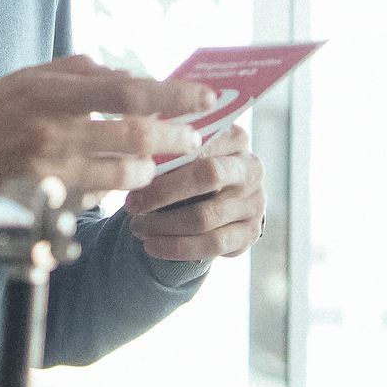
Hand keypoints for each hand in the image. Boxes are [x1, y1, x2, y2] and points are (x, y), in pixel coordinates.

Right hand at [0, 55, 214, 201]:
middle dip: (175, 140)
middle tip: (193, 140)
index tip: (206, 98)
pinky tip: (103, 187)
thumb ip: (74, 74)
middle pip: (137, 138)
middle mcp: (51, 133)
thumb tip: (124, 74)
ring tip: (148, 167)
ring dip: (145, 173)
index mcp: (50, 93)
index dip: (175, 96)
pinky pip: (92, 203)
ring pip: (123, 178)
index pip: (131, 92)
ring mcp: (45, 174)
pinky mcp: (39, 206)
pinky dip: (106, 194)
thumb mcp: (21, 80)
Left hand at [122, 122, 264, 261]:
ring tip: (136, 227)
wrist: (217, 198)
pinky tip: (152, 246)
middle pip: (208, 177)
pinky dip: (177, 248)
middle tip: (131, 204)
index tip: (135, 170)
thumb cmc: (189, 167)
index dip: (166, 157)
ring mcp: (255, 203)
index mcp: (236, 138)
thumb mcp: (182, 149)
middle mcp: (251, 169)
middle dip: (163, 193)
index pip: (202, 142)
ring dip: (164, 225)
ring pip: (205, 217)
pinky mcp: (251, 233)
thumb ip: (167, 143)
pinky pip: (212, 245)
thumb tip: (136, 150)